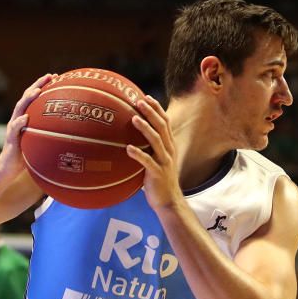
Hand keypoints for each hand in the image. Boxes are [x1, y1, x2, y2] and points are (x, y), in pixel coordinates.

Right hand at [0, 74, 55, 178]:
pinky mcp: (11, 139)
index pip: (34, 98)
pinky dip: (20, 123)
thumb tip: (73, 131)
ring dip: (28, 99)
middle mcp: (18, 119)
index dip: (43, 86)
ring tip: (37, 91)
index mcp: (26, 118)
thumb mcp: (41, 142)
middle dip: (38, 85)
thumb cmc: (27, 156)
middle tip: (49, 76)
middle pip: (27, 98)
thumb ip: (51, 134)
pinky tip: (25, 118)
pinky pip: (14, 130)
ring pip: (19, 109)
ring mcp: (13, 128)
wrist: (8, 168)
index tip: (55, 77)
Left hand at [126, 95, 183, 209]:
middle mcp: (169, 151)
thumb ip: (149, 149)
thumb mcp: (157, 161)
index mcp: (169, 146)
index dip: (157, 109)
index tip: (146, 97)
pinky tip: (128, 148)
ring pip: (156, 141)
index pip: (165, 122)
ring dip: (145, 128)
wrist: (169, 201)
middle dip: (151, 112)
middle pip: (162, 127)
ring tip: (134, 118)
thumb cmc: (159, 181)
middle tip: (139, 101)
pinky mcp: (157, 173)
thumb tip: (131, 139)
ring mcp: (164, 162)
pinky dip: (138, 154)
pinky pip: (147, 162)